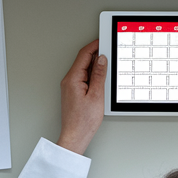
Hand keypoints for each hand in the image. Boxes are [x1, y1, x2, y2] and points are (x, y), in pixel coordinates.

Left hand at [57, 40, 107, 154]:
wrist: (75, 136)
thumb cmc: (83, 121)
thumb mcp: (96, 95)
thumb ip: (99, 75)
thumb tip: (102, 60)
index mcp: (73, 79)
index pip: (84, 55)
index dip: (94, 46)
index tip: (103, 41)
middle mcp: (68, 81)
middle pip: (83, 60)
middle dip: (96, 54)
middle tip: (109, 51)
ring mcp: (70, 87)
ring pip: (83, 69)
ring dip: (95, 65)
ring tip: (107, 66)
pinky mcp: (73, 92)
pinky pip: (83, 77)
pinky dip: (92, 74)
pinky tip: (100, 78)